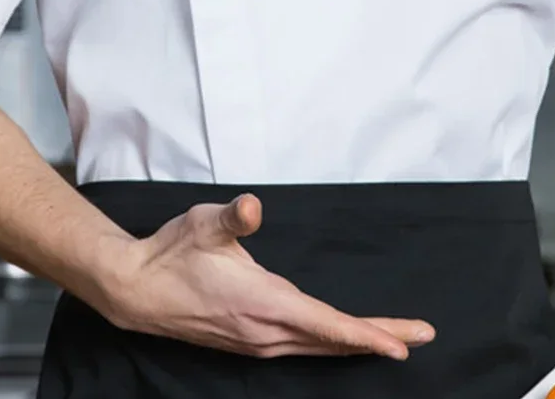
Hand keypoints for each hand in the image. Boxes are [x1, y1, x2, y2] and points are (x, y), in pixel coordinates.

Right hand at [99, 193, 435, 359]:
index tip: (403, 345)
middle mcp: (264, 331)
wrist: (135, 290)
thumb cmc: (173, 252)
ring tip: (392, 339)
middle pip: (332, 340)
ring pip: (318, 347)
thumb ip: (232, 217)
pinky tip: (341, 339)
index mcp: (262, 303)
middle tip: (419, 336)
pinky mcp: (248, 342)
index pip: (327, 325)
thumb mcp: (202, 223)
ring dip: (356, 343)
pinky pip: (302, 347)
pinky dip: (330, 343)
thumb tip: (252, 207)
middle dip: (377, 339)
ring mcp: (256, 342)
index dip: (367, 335)